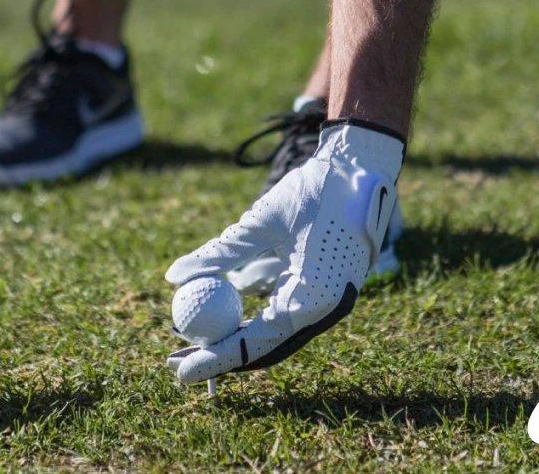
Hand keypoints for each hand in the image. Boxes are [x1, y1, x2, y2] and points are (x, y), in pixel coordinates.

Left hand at [165, 120, 404, 383]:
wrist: (364, 166)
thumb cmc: (315, 191)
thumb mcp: (260, 223)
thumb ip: (219, 253)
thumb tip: (174, 277)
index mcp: (313, 298)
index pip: (255, 342)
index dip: (215, 358)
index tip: (180, 371)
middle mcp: (324, 308)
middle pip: (263, 344)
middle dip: (221, 351)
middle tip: (178, 358)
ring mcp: (327, 298)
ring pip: (271, 323)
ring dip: (235, 324)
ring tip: (191, 331)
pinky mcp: (325, 283)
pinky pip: (283, 298)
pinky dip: (255, 297)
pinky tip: (232, 288)